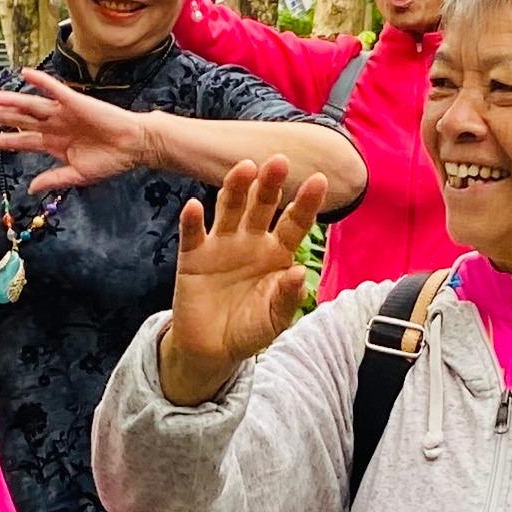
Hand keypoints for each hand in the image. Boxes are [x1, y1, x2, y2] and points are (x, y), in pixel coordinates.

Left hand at [0, 73, 154, 190]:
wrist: (133, 147)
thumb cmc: (110, 161)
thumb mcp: (78, 176)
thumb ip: (53, 180)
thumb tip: (31, 189)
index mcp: (55, 144)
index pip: (24, 141)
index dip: (4, 140)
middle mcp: (55, 126)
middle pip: (21, 121)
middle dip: (0, 118)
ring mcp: (63, 113)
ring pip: (31, 105)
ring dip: (11, 100)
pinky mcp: (75, 101)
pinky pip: (53, 89)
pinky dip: (40, 81)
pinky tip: (24, 74)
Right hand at [158, 156, 329, 404]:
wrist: (212, 349)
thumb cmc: (249, 329)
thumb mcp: (274, 320)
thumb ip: (287, 298)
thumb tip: (299, 273)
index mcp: (277, 253)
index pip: (295, 222)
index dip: (306, 202)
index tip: (319, 180)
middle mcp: (251, 241)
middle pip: (262, 206)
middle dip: (270, 184)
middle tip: (278, 161)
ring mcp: (222, 245)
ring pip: (229, 209)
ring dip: (235, 188)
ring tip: (244, 168)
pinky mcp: (193, 257)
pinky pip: (193, 234)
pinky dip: (192, 220)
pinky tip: (194, 206)